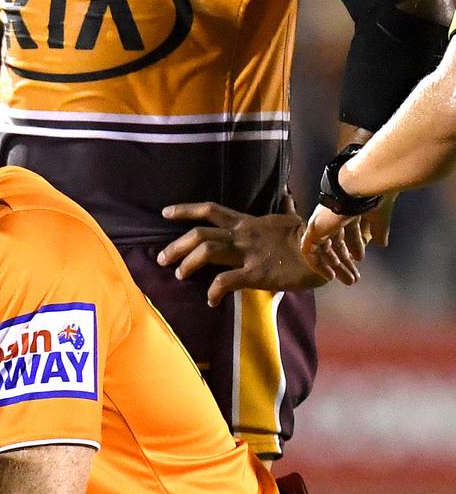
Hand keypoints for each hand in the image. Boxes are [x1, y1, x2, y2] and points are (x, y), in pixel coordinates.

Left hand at [159, 194, 334, 306]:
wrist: (331, 254)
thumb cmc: (311, 239)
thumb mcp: (293, 219)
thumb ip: (285, 208)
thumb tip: (287, 193)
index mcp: (248, 223)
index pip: (210, 210)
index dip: (185, 209)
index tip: (164, 213)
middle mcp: (244, 235)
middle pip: (200, 233)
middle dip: (176, 245)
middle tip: (161, 258)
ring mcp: (250, 254)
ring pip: (206, 251)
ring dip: (187, 264)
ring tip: (179, 274)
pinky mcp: (258, 274)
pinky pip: (226, 281)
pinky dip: (214, 291)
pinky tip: (211, 300)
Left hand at [301, 193, 393, 284]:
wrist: (360, 186)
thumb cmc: (372, 196)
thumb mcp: (379, 217)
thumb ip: (379, 230)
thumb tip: (383, 243)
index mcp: (347, 211)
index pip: (347, 232)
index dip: (354, 246)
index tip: (360, 259)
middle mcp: (332, 217)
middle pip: (336, 243)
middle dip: (345, 261)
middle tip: (354, 277)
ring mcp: (321, 223)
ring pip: (324, 250)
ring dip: (336, 267)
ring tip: (349, 280)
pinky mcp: (313, 230)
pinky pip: (309, 251)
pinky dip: (317, 264)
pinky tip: (329, 275)